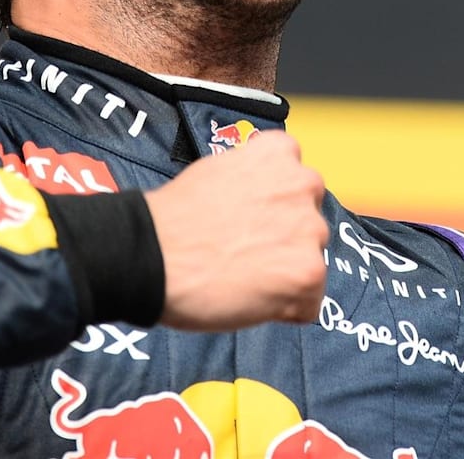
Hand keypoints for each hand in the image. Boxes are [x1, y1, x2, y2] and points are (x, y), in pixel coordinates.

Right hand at [143, 130, 328, 330]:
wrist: (152, 255)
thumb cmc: (173, 220)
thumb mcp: (217, 171)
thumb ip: (252, 180)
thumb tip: (261, 202)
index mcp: (279, 153)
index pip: (296, 181)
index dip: (273, 208)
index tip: (252, 221)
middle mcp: (302, 184)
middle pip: (309, 220)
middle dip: (285, 239)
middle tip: (246, 252)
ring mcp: (309, 228)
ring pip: (311, 258)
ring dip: (286, 272)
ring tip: (243, 277)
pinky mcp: (307, 271)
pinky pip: (310, 301)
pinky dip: (286, 309)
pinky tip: (252, 299)